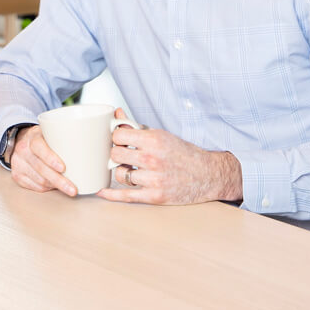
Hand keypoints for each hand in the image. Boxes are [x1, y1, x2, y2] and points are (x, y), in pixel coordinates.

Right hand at [7, 125, 78, 196]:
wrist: (22, 140)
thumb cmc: (44, 139)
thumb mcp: (52, 134)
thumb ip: (68, 142)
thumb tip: (93, 155)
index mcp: (33, 137)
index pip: (39, 147)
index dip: (50, 158)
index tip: (63, 168)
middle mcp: (23, 150)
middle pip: (41, 168)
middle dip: (59, 181)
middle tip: (73, 189)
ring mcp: (18, 163)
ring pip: (39, 180)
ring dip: (54, 186)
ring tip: (68, 188)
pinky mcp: (17, 175)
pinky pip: (35, 187)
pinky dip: (47, 188)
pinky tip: (54, 186)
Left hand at [97, 108, 242, 204]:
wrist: (208, 175)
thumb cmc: (183, 153)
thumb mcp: (161, 135)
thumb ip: (135, 126)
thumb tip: (116, 113)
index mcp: (154, 140)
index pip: (118, 136)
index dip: (116, 138)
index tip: (120, 141)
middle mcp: (152, 159)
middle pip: (115, 155)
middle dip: (117, 155)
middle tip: (124, 156)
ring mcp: (154, 179)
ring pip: (120, 174)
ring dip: (122, 172)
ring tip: (131, 169)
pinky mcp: (155, 196)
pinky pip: (126, 195)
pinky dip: (111, 194)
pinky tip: (101, 191)